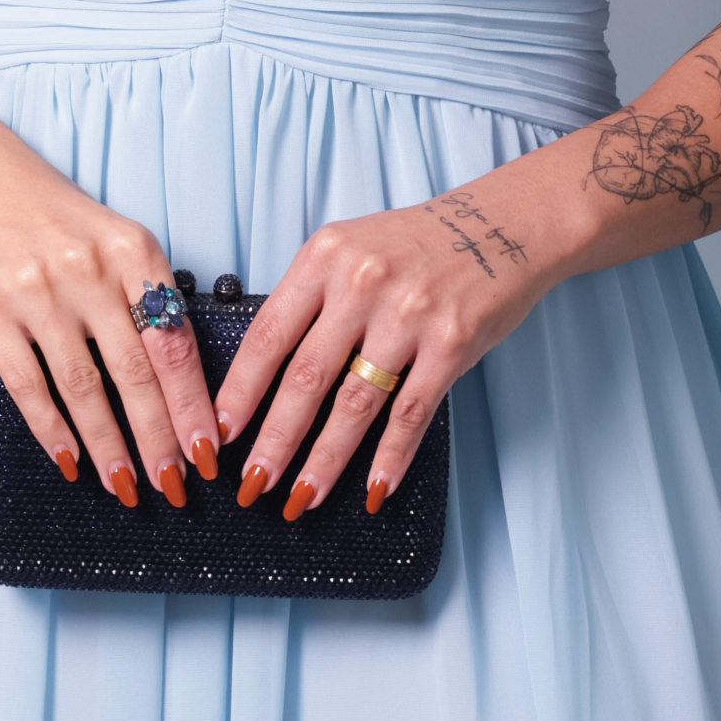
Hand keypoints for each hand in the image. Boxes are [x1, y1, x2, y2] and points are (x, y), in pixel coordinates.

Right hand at [0, 120, 221, 504]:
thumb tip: (185, 386)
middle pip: (135, 372)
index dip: (194, 403)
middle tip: (175, 484)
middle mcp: (88, 269)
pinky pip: (28, 386)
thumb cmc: (62, 223)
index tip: (208, 450)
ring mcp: (36, 291)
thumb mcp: (119, 241)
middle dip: (159, 438)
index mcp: (133, 250)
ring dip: (109, 446)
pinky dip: (53, 432)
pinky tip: (71, 461)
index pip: (175, 341)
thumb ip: (150, 299)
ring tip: (128, 486)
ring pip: (84, 388)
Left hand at [212, 174, 547, 519]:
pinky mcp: (452, 343)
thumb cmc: (414, 243)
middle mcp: (363, 283)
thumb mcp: (349, 248)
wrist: (500, 223)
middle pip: (305, 377)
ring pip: (355, 403)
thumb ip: (311, 298)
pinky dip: (390, 458)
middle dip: (274, 440)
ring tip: (302, 496)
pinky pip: (412, 412)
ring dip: (325, 459)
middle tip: (252, 483)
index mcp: (325, 256)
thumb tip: (263, 375)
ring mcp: (409, 315)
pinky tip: (373, 489)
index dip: (240, 392)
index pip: (269, 335)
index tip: (220, 433)